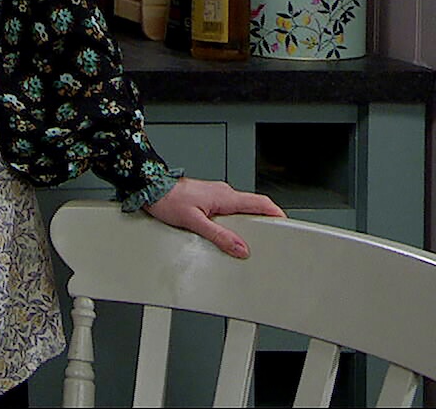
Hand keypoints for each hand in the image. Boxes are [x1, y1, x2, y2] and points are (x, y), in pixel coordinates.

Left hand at [143, 177, 286, 257]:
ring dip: (248, 221)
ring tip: (248, 238)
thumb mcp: (194, 222)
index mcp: (225, 196)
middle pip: (253, 206)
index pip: (261, 203)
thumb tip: (240, 248)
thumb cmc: (167, 199)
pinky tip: (228, 230)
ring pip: (240, 208)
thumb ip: (219, 236)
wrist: (148, 187)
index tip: (287, 225)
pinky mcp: (208, 197)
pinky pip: (228, 208)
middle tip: (270, 237)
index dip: (277, 214)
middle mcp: (223, 192)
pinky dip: (234, 219)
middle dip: (264, 221)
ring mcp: (216, 194)